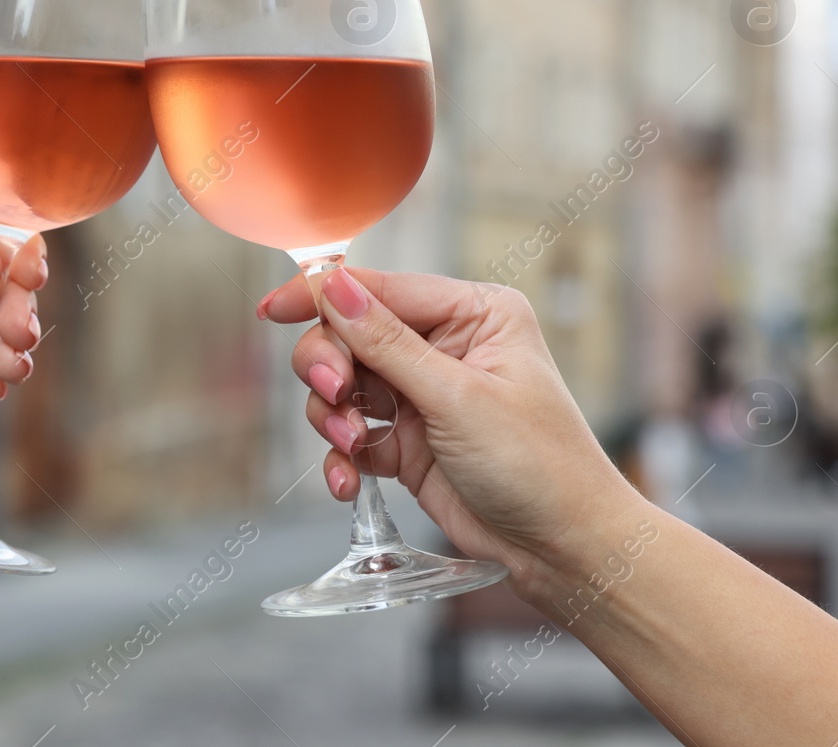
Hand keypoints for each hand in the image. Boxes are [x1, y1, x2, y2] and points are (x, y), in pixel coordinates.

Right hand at [263, 268, 642, 599]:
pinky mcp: (407, 442)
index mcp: (474, 314)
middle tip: (334, 396)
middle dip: (330, 365)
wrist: (563, 549)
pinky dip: (342, 455)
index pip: (381, 288)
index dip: (323, 296)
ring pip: (343, 385)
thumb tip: (336, 287)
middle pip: (350, 334)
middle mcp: (445, 346)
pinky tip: (349, 480)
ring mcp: (423, 395)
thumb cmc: (540, 465)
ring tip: (352, 444)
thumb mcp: (459, 398)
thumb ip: (388, 343)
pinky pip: (351, 434)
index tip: (274, 310)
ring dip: (333, 416)